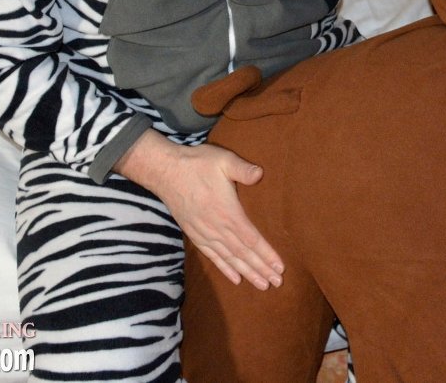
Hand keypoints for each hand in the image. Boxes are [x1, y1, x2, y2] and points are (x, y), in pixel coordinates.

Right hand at [114, 130, 283, 289]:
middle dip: (261, 269)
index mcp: (227, 212)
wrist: (165, 171)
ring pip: (229, 258)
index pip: (251, 239)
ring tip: (262, 285)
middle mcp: (217, 228)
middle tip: (277, 282)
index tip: (280, 267)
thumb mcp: (223, 160)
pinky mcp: (195, 234)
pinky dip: (225, 268)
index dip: (266, 254)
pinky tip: (236, 279)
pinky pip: (212, 256)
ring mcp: (204, 233)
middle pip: (243, 254)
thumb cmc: (197, 164)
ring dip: (247, 272)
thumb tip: (260, 174)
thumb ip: (242, 169)